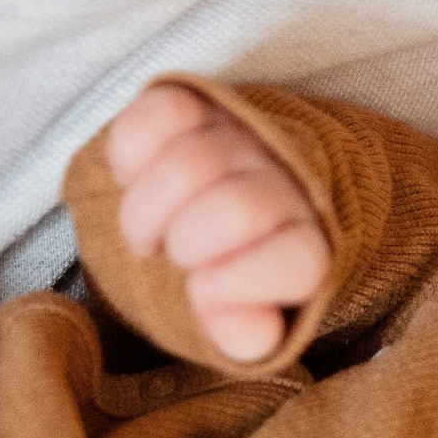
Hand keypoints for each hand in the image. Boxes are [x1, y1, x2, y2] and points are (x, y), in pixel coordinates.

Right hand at [107, 84, 331, 361]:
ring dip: (145, 211)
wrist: (217, 206)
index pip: (296, 258)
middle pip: (235, 209)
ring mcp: (243, 136)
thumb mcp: (240, 318)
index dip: (240, 284)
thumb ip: (245, 333)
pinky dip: (130, 154)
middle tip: (169, 257)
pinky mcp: (199, 104)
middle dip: (186, 244)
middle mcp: (286, 181)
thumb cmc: (226, 274)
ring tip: (147, 233)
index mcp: (308, 244)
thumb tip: (248, 332)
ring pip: (188, 163)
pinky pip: (157, 114)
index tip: (204, 291)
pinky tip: (132, 180)